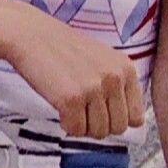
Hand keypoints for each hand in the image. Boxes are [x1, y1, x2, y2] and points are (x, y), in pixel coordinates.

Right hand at [0, 0, 144, 138]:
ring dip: (82, 125)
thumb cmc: (65, 50)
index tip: (100, 108)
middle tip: (82, 108)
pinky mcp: (71, 99)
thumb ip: (120, 86)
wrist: (31, 35)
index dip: (116, 118)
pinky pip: (75, 131)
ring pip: (97, 133)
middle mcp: (114, 78)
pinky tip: (60, 105)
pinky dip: (66, 124)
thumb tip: (134, 123)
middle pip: (118, 129)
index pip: (136, 117)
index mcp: (126, 68)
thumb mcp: (104, 60)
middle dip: (99, 125)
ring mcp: (93, 88)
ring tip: (71, 104)